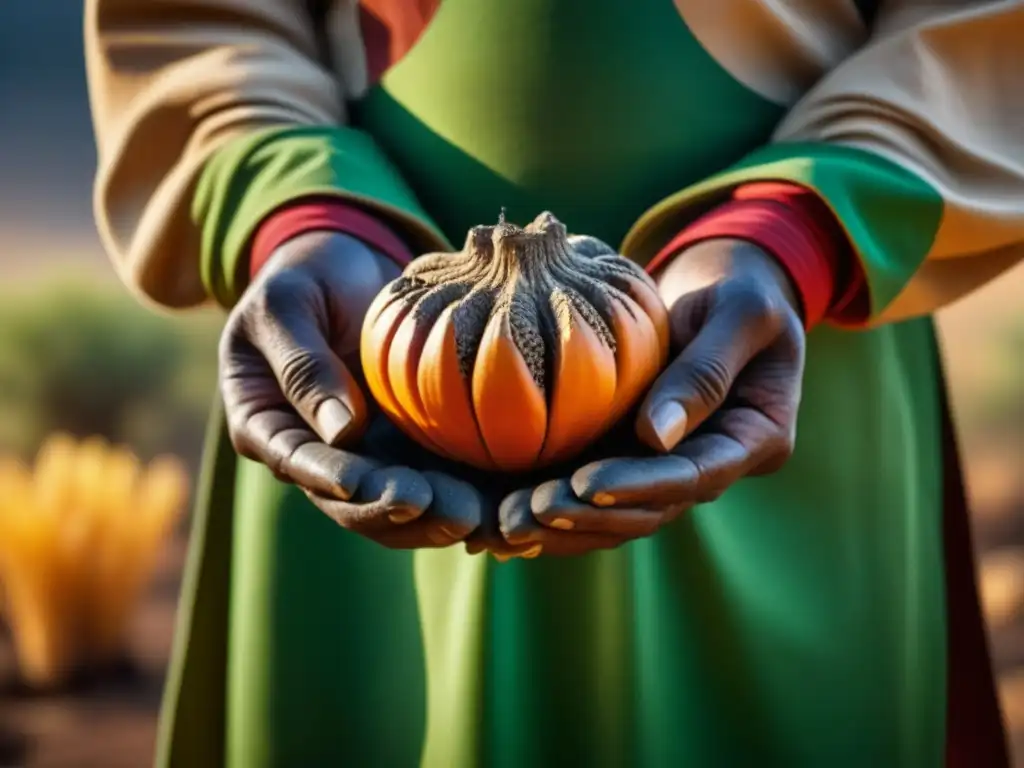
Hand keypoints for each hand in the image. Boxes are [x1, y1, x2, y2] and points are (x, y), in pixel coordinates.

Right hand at [219, 231, 482, 548]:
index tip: (367, 485)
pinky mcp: (403, 448)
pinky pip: (429, 480)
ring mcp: (361, 454)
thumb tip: (340, 431)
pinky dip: (457, 495)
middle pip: (349, 500)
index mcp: (265, 425)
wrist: (347, 270)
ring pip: (392, 503)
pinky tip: (493, 503)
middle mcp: (312, 453)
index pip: (295, 462)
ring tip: (475, 515)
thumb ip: (304, 364)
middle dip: (395, 508)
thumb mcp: (287, 305)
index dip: (330, 478)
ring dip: (432, 517)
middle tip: (446, 511)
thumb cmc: (305, 278)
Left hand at [495, 238, 805, 556]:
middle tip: (528, 513)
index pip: (697, 475)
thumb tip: (656, 436)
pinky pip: (597, 491)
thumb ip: (705, 372)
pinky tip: (504, 516)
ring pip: (620, 512)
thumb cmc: (740, 287)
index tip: (587, 484)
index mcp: (755, 437)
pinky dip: (556, 507)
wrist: (720, 285)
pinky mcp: (633, 452)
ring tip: (507, 525)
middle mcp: (713, 463)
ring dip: (565, 524)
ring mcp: (670, 463)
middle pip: (652, 508)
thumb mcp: (740, 312)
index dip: (642, 485)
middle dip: (590, 515)